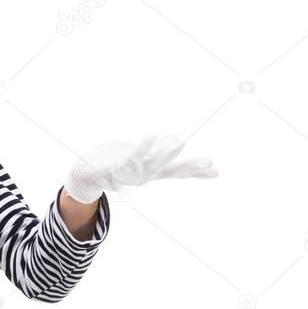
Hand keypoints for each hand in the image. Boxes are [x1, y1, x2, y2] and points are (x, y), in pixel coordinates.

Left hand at [63, 134, 217, 202]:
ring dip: (165, 152)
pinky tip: (152, 135)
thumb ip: (174, 167)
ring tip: (179, 141)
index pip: (181, 172)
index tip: (216, 170)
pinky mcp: (120, 164)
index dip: (197, 171)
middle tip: (208, 161)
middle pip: (172, 168)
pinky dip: (143, 146)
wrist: (91, 173)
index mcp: (156, 173)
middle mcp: (147, 174)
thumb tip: (205, 170)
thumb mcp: (152, 168)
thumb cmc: (125, 167)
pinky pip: (134, 154)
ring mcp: (134, 171)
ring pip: (154, 161)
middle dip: (189, 165)